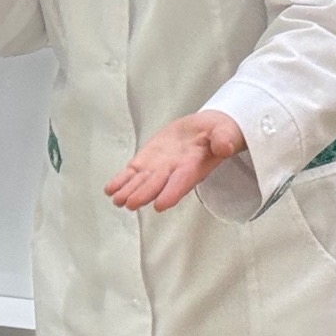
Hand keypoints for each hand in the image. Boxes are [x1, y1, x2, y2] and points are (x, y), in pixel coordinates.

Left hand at [105, 110, 245, 212]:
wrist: (206, 131)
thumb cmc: (217, 136)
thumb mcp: (225, 134)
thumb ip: (224, 140)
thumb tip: (225, 145)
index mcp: (194, 166)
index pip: (182, 181)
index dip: (171, 192)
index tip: (161, 204)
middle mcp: (175, 171)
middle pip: (158, 185)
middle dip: (144, 194)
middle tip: (131, 203)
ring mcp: (160, 167)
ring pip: (142, 181)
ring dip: (129, 191)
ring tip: (117, 200)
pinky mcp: (148, 160)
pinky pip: (133, 172)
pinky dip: (121, 180)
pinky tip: (110, 189)